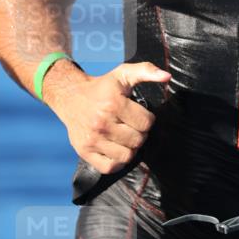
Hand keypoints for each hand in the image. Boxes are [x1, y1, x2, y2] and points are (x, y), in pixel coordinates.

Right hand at [47, 61, 170, 173]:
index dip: (147, 119)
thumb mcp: (123, 73)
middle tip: (132, 126)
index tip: (138, 114)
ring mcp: (92, 139)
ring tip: (125, 137)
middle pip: (138, 140)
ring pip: (126, 156)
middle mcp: (102, 123)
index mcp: (113, 104)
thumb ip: (146, 71)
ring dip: (130, 148)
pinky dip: (117, 162)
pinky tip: (116, 149)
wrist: (71, 97)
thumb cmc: (102, 87)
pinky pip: (110, 167)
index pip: (146, 123)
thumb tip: (167, 77)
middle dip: (139, 133)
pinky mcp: (84, 151)